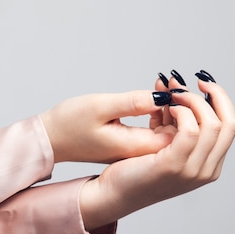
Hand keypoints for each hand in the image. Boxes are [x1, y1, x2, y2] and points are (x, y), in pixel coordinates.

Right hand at [40, 91, 174, 162]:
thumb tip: (164, 97)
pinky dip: (159, 110)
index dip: (185, 109)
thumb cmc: (68, 124)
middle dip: (182, 105)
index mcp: (136, 146)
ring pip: (168, 130)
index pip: (181, 134)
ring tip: (163, 82)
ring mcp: (136, 150)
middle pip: (179, 134)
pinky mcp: (131, 144)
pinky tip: (154, 94)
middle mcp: (140, 152)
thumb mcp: (101, 107)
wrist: (49, 140)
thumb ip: (134, 102)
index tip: (175, 86)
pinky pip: (155, 128)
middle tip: (171, 81)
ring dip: (171, 105)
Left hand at [79, 71, 234, 228]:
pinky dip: (182, 112)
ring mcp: (192, 171)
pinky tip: (166, 108)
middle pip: (229, 124)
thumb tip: (180, 90)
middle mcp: (207, 171)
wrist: (114, 192)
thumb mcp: (164, 142)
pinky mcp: (173, 166)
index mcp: (209, 165)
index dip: (219, 99)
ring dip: (192, 101)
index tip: (201, 82)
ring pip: (212, 124)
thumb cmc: (136, 167)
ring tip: (171, 96)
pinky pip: (190, 130)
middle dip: (212, 96)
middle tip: (185, 85)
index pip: (230, 126)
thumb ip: (178, 124)